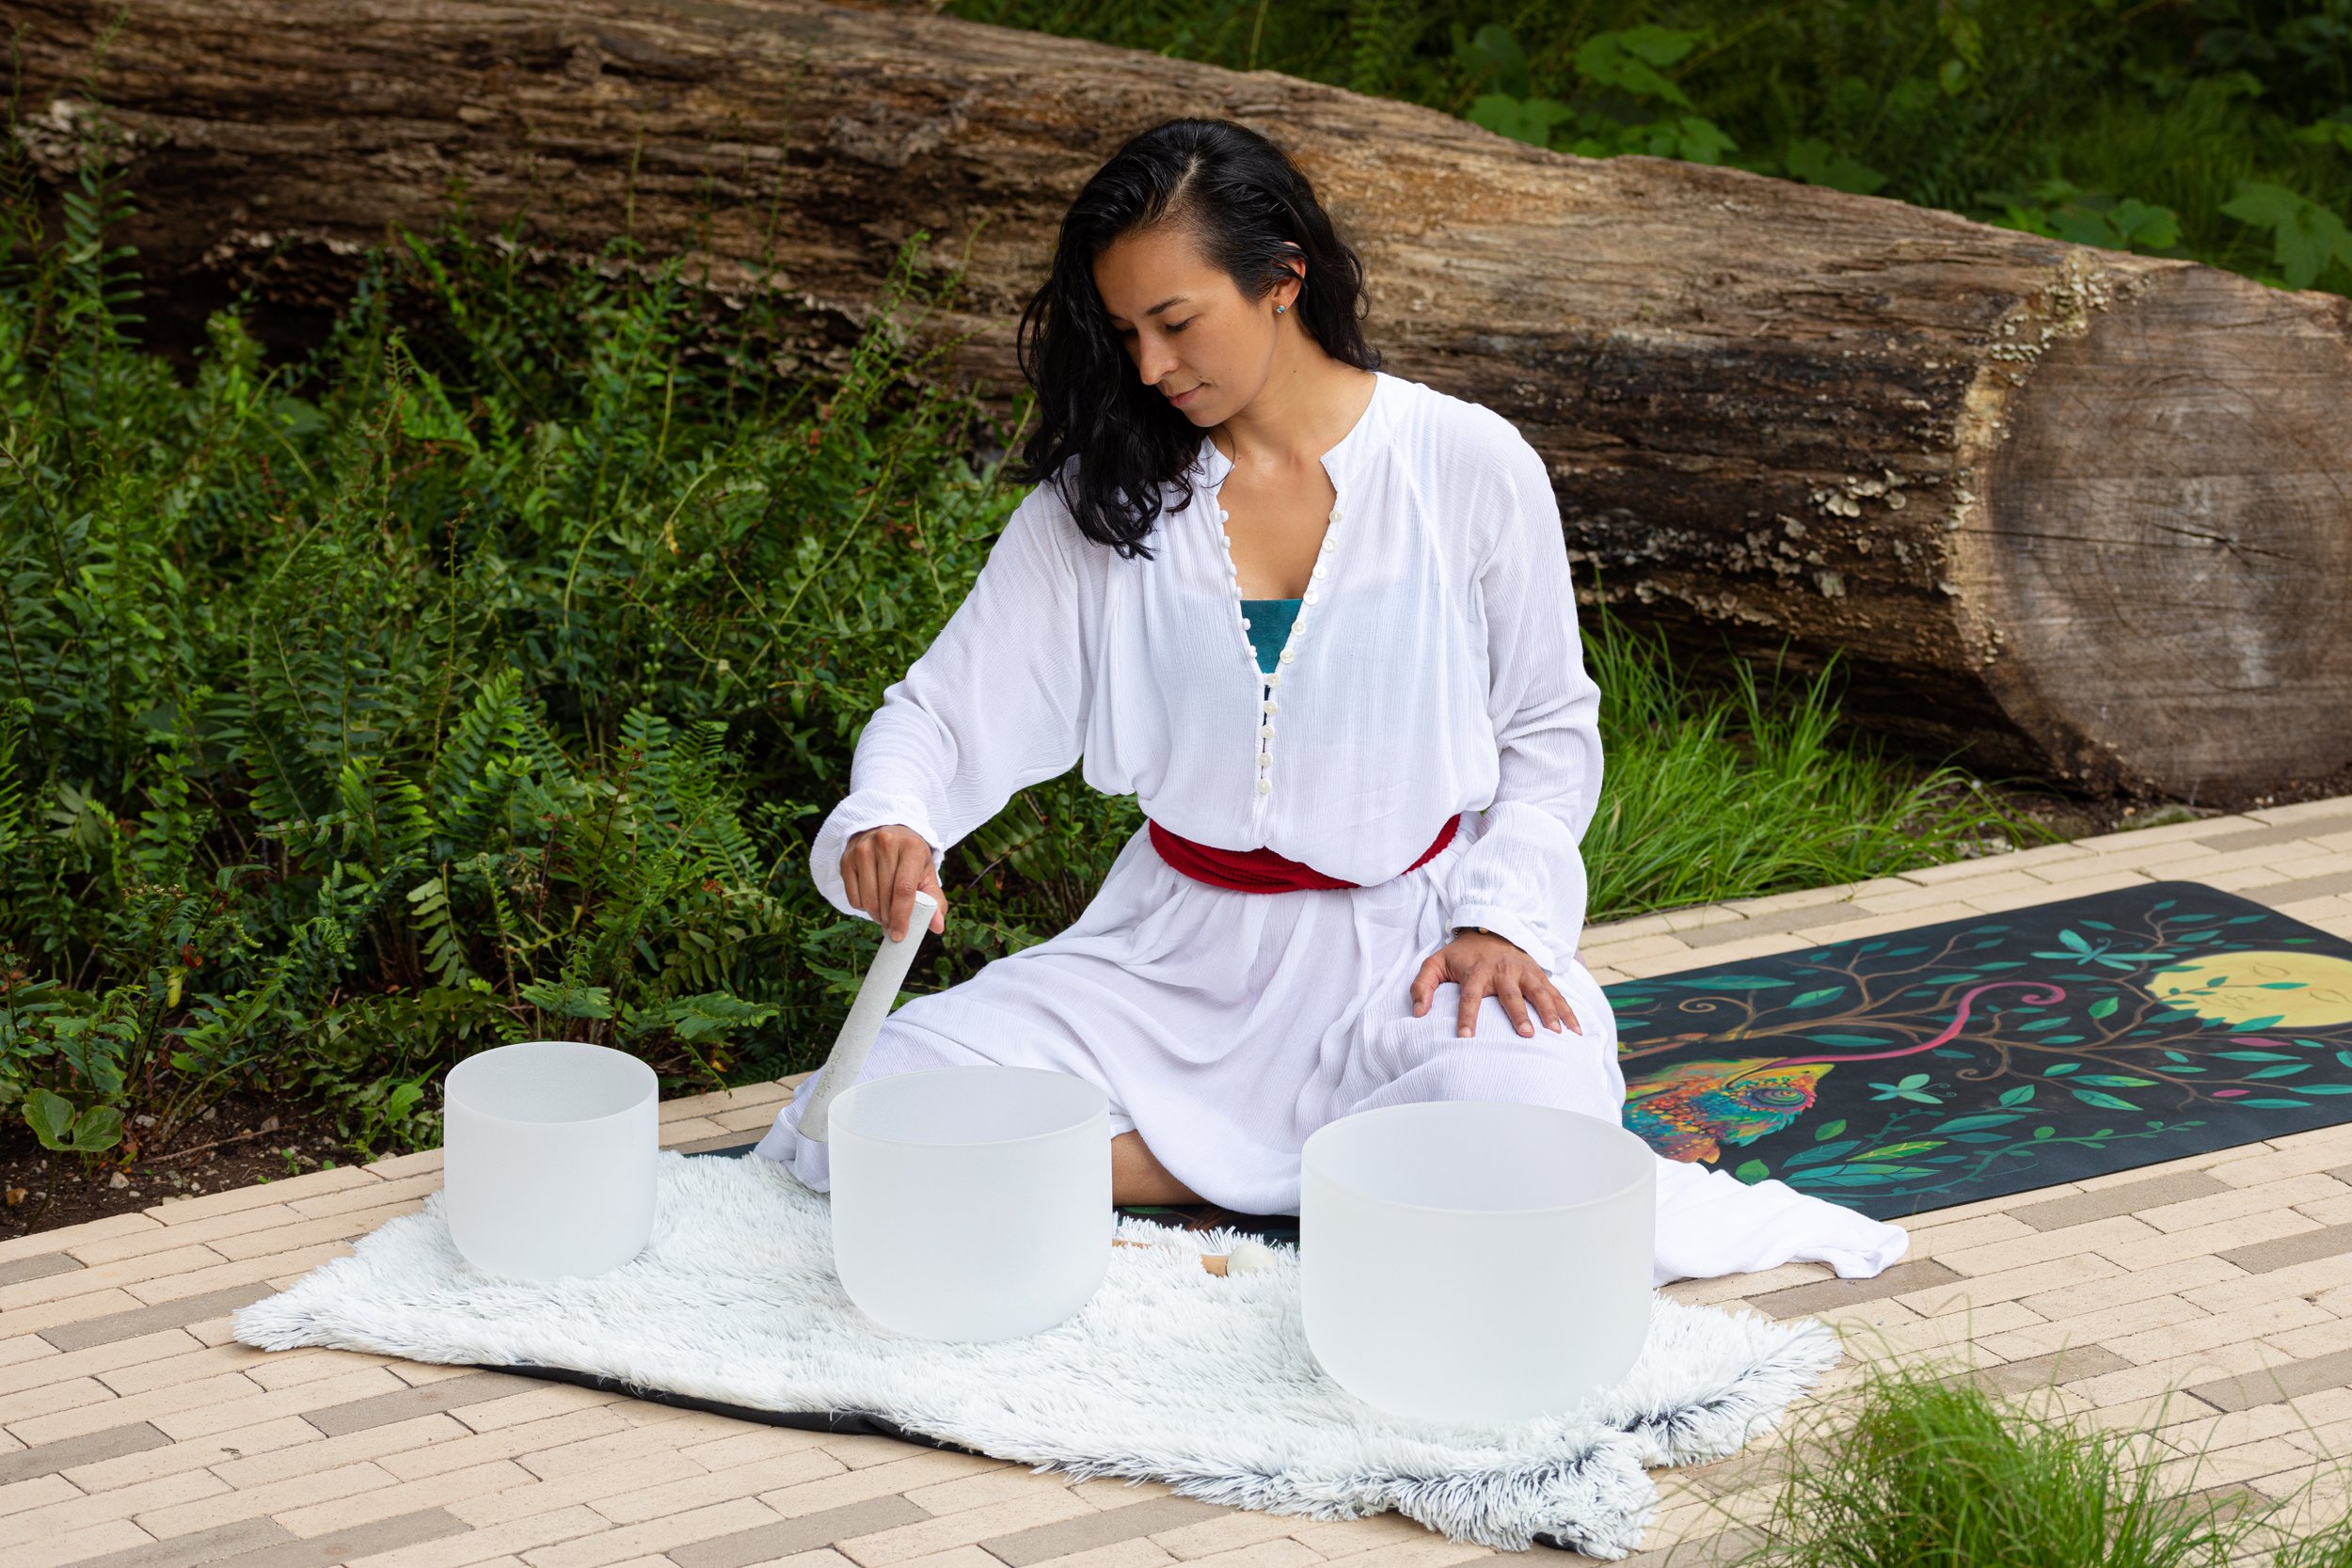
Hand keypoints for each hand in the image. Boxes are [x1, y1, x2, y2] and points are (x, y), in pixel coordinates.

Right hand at [841, 825, 948, 941]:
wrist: (885, 831)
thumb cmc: (909, 857)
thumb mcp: (925, 872)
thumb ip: (934, 900)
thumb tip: (938, 927)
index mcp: (910, 847)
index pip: (904, 888)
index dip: (902, 916)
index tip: (900, 935)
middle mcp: (885, 844)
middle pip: (885, 896)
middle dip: (889, 919)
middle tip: (894, 928)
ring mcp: (862, 850)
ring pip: (868, 899)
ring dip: (876, 916)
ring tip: (884, 916)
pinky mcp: (846, 859)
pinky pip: (853, 897)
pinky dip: (863, 907)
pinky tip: (872, 901)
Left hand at [1410, 930, 1581, 1039]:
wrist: (1490, 930)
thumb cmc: (1461, 955)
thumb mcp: (1435, 963)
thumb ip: (1422, 986)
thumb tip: (1417, 1013)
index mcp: (1476, 971)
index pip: (1469, 996)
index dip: (1466, 1016)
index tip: (1465, 1038)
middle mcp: (1502, 971)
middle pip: (1511, 994)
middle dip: (1518, 1014)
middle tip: (1526, 1034)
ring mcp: (1524, 972)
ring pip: (1539, 992)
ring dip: (1549, 1012)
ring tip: (1557, 1033)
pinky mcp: (1539, 974)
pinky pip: (1556, 993)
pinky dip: (1568, 1011)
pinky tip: (1576, 1031)